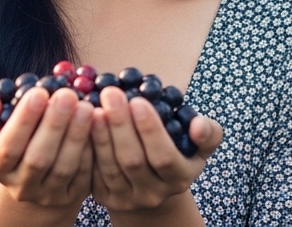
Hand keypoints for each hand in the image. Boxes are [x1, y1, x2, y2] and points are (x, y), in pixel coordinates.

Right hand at [0, 86, 94, 208]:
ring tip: (86, 106)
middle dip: (53, 125)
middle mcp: (20, 186)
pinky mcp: (73, 195)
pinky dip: (92, 150)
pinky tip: (98, 126)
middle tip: (67, 95)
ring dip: (76, 135)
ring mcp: (48, 194)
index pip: (8, 147)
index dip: (23, 121)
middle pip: (38, 159)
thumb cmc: (12, 136)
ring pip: (64, 167)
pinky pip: (84, 175)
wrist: (35, 172)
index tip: (38, 92)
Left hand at [88, 86, 223, 212]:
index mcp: (179, 178)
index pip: (164, 156)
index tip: (138, 100)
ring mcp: (127, 198)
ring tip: (94, 106)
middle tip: (111, 93)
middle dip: (120, 125)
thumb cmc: (179, 153)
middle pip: (133, 161)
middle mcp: (153, 194)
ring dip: (100, 136)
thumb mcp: (200, 146)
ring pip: (110, 167)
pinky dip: (87, 148)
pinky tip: (82, 124)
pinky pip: (92, 173)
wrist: (153, 186)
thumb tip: (198, 125)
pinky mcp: (104, 197)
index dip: (150, 130)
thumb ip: (208, 133)